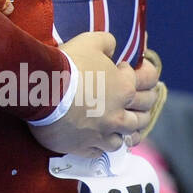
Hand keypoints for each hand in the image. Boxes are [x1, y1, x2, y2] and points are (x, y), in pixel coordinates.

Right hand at [28, 32, 154, 154]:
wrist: (42, 91)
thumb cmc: (68, 65)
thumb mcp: (90, 41)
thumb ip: (107, 42)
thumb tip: (113, 47)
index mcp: (125, 88)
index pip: (149, 80)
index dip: (146, 72)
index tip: (135, 70)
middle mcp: (119, 115)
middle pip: (143, 114)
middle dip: (145, 105)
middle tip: (142, 101)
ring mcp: (103, 133)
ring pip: (127, 138)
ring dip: (129, 132)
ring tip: (128, 128)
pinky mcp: (85, 146)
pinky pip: (102, 152)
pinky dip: (103, 146)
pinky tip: (101, 141)